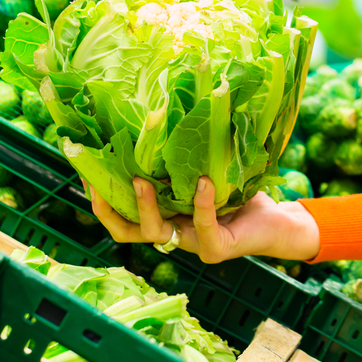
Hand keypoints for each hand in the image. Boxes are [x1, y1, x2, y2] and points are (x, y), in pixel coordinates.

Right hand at [88, 178, 321, 263]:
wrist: (275, 219)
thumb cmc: (238, 192)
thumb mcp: (205, 170)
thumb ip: (182, 157)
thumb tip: (160, 112)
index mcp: (163, 216)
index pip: (120, 215)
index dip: (100, 198)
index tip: (85, 172)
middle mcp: (172, 234)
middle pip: (126, 231)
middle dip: (108, 208)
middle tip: (97, 183)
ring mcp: (192, 245)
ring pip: (156, 233)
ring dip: (145, 207)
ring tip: (142, 181)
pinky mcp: (216, 249)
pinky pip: (203, 226)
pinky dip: (201, 203)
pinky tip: (203, 182)